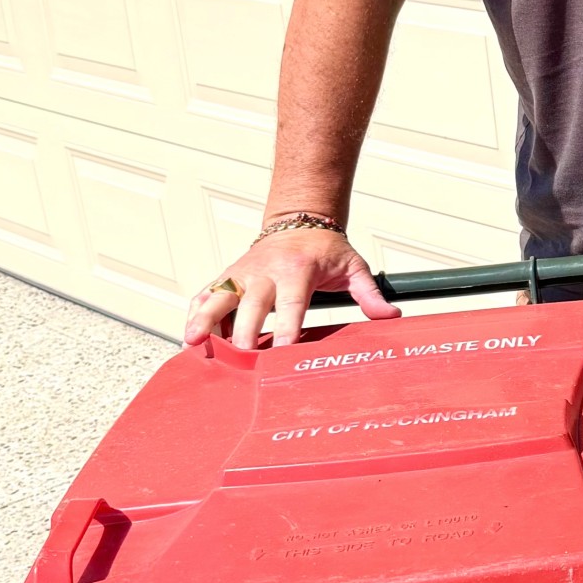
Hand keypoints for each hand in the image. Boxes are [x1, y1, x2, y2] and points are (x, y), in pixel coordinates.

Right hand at [184, 228, 400, 349]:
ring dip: (206, 320)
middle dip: (245, 333)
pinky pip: (206, 294)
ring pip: (219, 296)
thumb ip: (370, 294)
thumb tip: (391, 317)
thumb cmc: (328, 250)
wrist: (301, 220)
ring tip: (194, 343)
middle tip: (242, 361)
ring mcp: (243, 273)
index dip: (286, 325)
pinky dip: (196, 312)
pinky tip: (191, 335)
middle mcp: (266, 271)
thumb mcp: (354, 266)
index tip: (281, 350)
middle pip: (251, 305)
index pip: (292, 302)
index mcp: (298, 270)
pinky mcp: (229, 276)